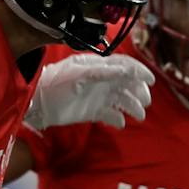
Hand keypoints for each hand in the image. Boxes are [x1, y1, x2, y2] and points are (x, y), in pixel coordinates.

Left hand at [25, 55, 154, 131]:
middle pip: (128, 84)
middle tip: (144, 102)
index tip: (151, 81)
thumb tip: (126, 71)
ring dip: (133, 107)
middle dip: (139, 92)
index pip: (124, 65)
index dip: (139, 71)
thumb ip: (102, 71)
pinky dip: (118, 120)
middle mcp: (101, 80)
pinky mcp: (94, 111)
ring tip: (138, 116)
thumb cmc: (55, 84)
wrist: (37, 103)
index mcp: (98, 67)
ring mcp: (98, 96)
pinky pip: (112, 115)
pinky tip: (119, 123)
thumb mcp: (78, 74)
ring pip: (123, 100)